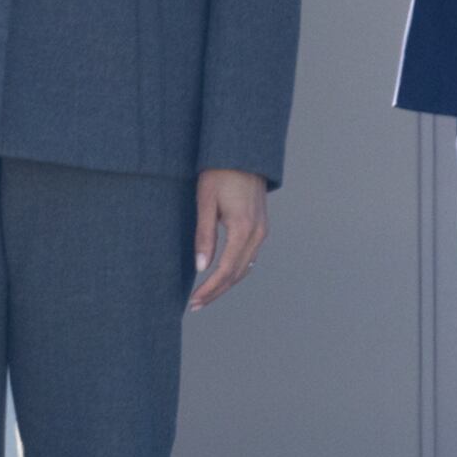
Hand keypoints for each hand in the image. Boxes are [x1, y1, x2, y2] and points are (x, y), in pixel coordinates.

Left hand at [188, 168, 269, 308]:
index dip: (209, 289)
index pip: (225, 270)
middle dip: (216, 292)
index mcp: (243, 229)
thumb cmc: (220, 173)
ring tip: (205, 295)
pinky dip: (235, 271)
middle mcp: (257, 234)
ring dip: (226, 284)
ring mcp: (262, 231)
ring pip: (245, 268)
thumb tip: (201, 267)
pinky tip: (221, 275)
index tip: (193, 301)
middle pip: (237, 275)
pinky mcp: (261, 227)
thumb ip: (204, 236)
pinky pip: (249, 257)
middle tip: (195, 304)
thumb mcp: (206, 202)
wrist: (243, 152)